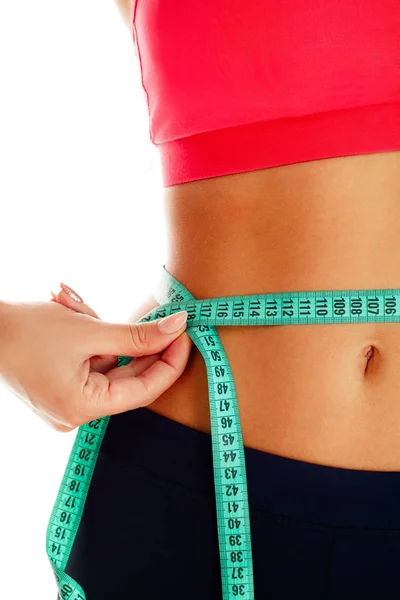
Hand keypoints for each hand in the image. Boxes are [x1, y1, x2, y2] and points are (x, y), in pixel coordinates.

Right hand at [0, 286, 190, 431]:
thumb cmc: (27, 331)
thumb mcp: (89, 331)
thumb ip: (136, 335)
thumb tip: (177, 327)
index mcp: (83, 407)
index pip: (144, 389)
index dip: (170, 362)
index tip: (185, 335)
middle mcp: (77, 414)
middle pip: (129, 380)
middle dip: (144, 346)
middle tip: (164, 320)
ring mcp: (68, 404)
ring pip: (111, 369)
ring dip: (113, 339)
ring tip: (87, 312)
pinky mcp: (62, 391)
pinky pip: (94, 368)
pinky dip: (96, 344)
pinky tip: (80, 320)